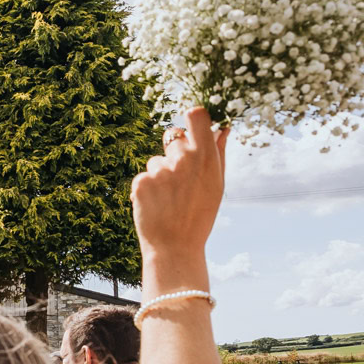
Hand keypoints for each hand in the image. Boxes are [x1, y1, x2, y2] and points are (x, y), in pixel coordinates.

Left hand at [130, 105, 227, 266]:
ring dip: (160, 174)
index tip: (192, 128)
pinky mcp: (140, 183)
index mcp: (205, 157)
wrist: (175, 248)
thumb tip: (223, 127)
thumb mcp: (217, 185)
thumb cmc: (200, 216)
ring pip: (156, 160)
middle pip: (172, 137)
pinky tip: (156, 205)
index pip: (195, 115)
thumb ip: (218, 153)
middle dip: (174, 153)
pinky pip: (143, 177)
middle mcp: (182, 159)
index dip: (192, 118)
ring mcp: (160, 171)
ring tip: (169, 199)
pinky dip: (147, 189)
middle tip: (180, 181)